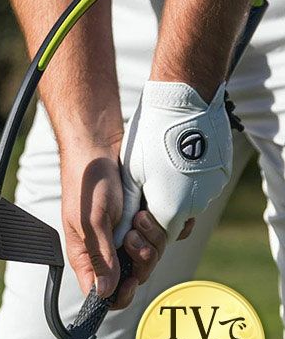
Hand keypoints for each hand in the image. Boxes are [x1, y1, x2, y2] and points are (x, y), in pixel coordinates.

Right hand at [60, 146, 168, 307]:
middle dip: (141, 258)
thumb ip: (100, 257)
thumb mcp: (91, 221)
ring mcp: (125, 234)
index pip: (102, 292)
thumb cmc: (87, 183)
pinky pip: (164, 235)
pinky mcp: (142, 220)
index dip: (119, 294)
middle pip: (134, 275)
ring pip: (151, 255)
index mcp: (87, 255)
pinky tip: (158, 215)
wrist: (100, 148)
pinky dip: (168, 228)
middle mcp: (107, 249)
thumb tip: (104, 293)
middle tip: (133, 236)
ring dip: (153, 238)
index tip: (131, 281)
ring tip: (141, 216)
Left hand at [116, 80, 232, 244]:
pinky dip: (185, 182)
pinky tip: (172, 162)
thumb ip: (128, 207)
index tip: (134, 218)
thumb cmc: (150, 136)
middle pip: (174, 222)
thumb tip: (120, 232)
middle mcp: (197, 204)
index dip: (145, 232)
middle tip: (142, 195)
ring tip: (156, 172)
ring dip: (171, 196)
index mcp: (171, 209)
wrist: (184, 102)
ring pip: (188, 203)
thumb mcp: (130, 173)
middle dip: (156, 215)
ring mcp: (211, 188)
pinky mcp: (219, 173)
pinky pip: (200, 187)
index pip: (159, 237)